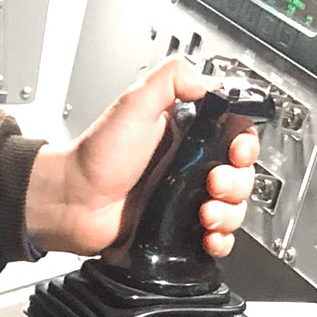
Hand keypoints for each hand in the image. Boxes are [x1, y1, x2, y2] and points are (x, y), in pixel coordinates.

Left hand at [23, 58, 260, 258]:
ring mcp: (186, 197)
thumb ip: (171, 78)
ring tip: (205, 211)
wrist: (72, 203)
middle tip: (214, 183)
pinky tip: (208, 234)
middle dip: (237, 181)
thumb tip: (208, 82)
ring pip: (234, 206)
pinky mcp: (181, 227)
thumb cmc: (96, 156)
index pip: (235, 133)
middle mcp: (190, 163)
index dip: (244, 143)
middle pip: (241, 172)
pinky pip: (218, 235)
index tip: (236, 150)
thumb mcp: (134, 102)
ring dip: (229, 211)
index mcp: (186, 131)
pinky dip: (221, 238)